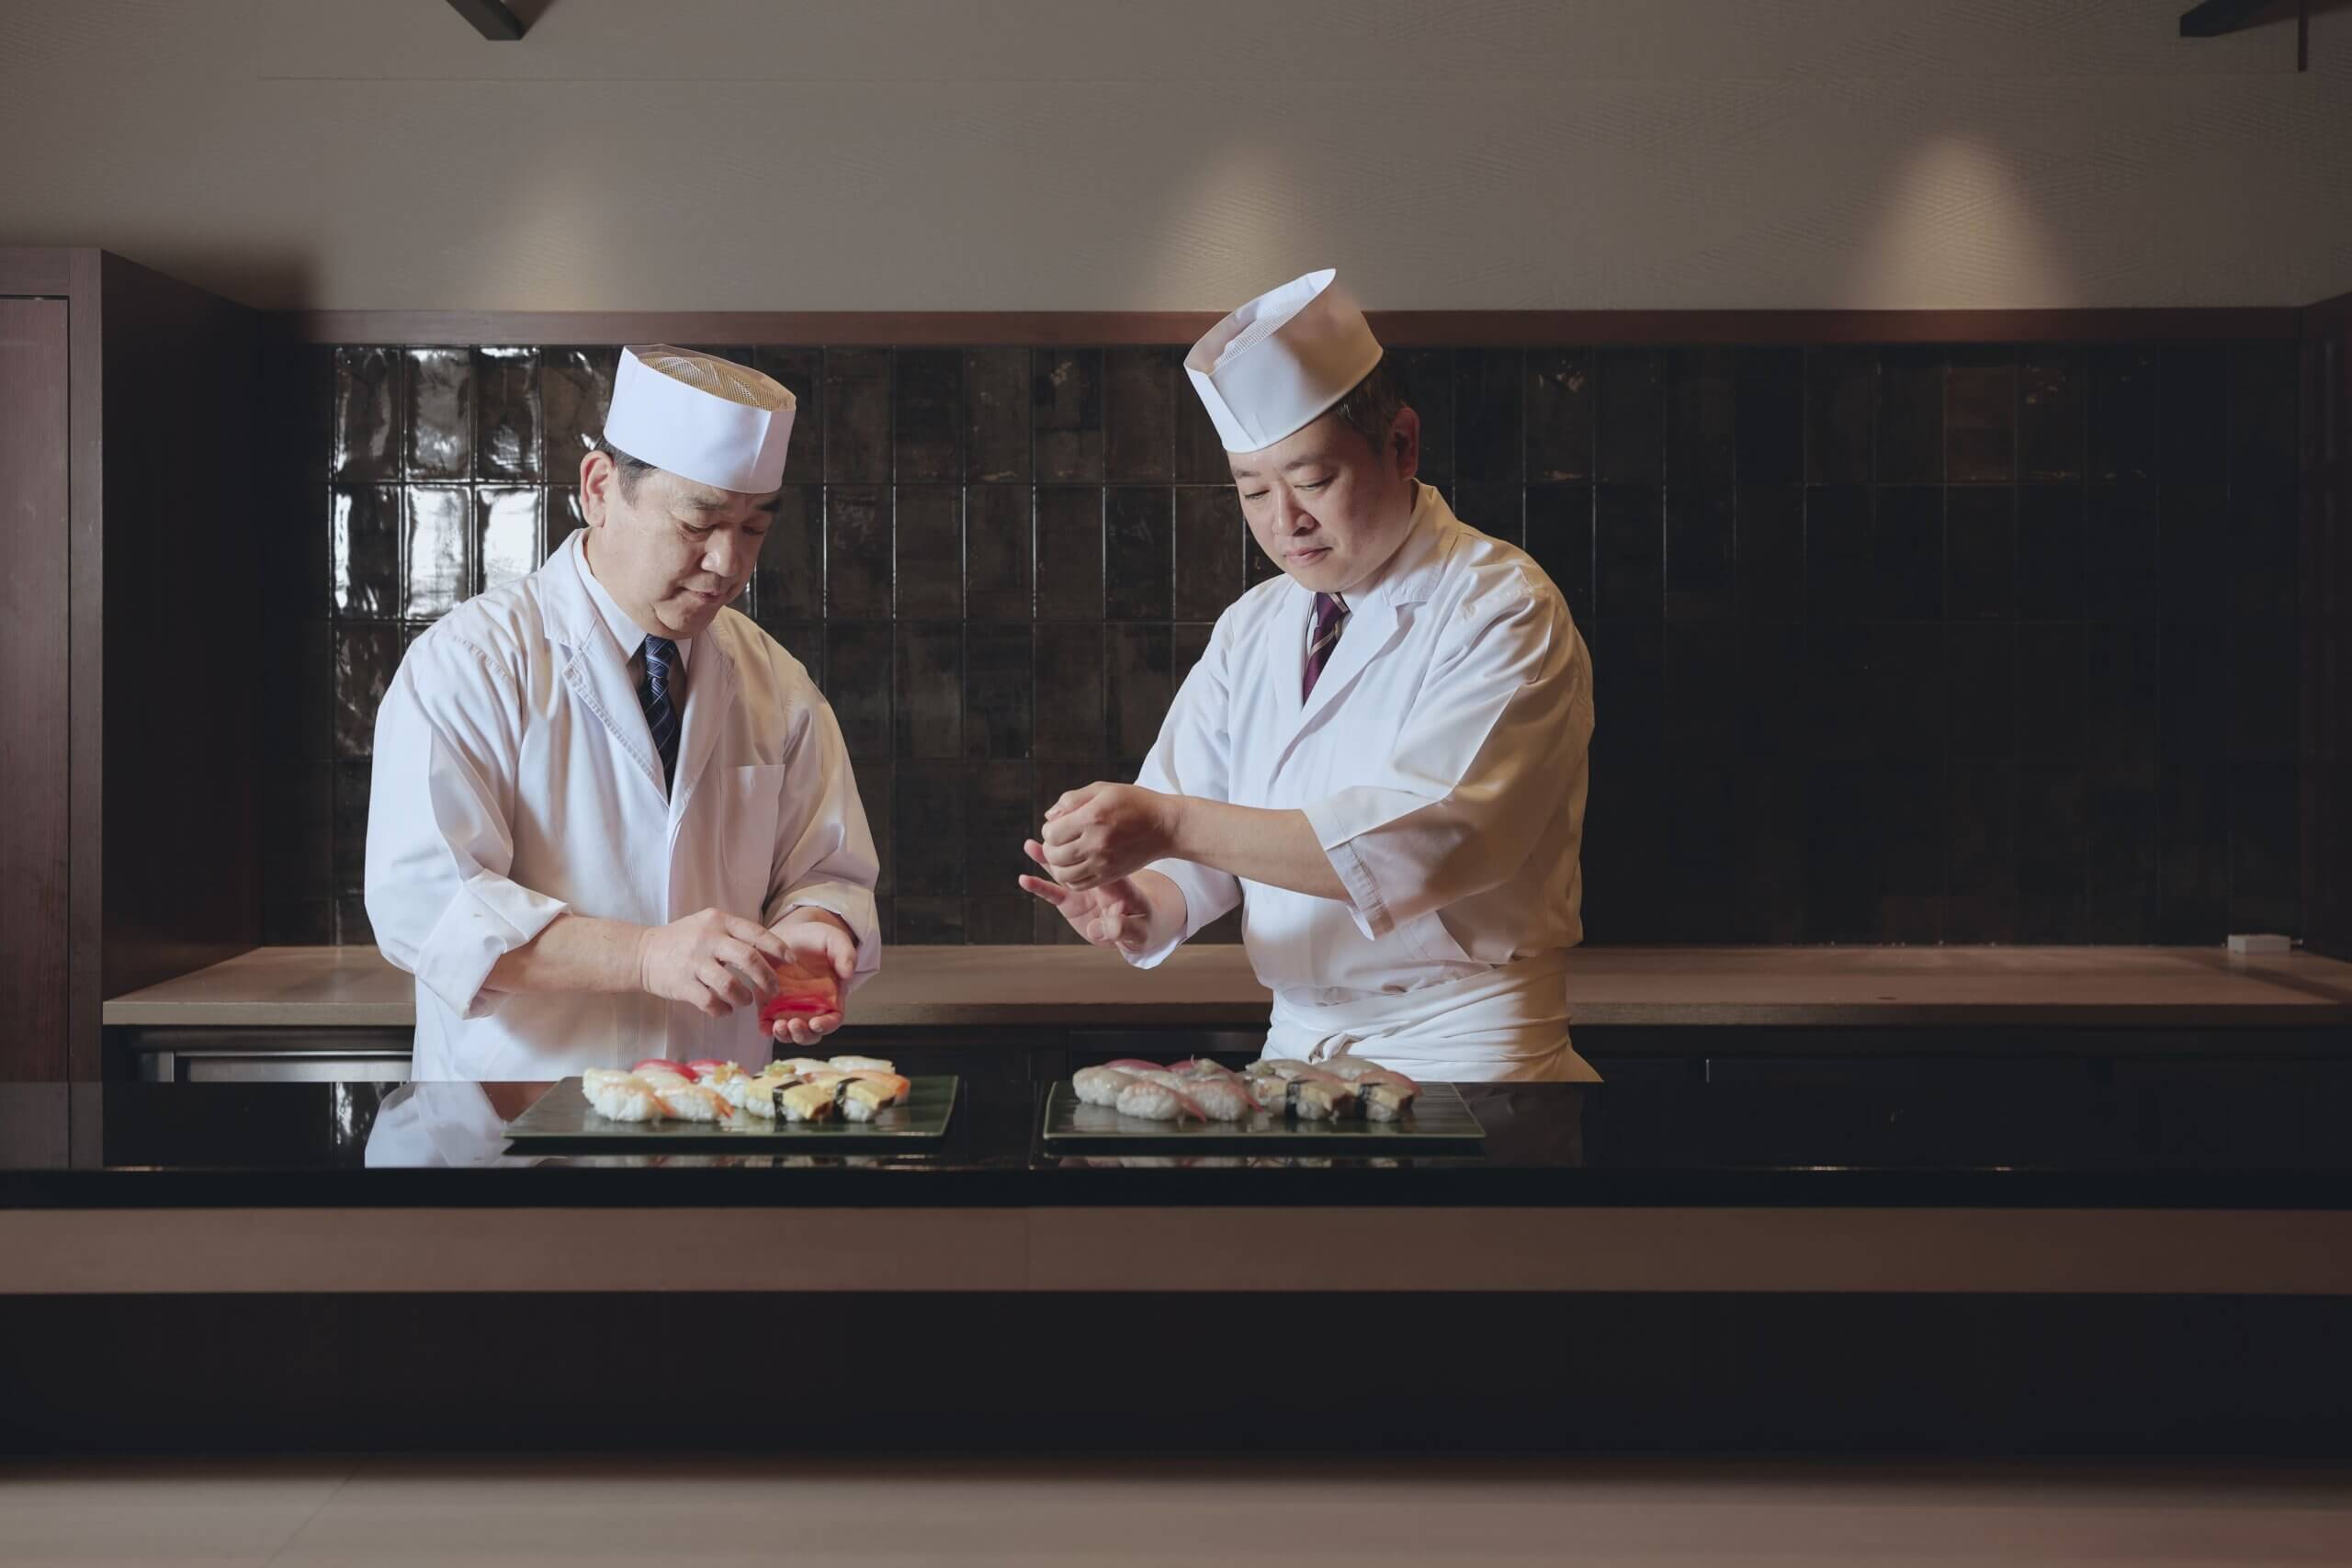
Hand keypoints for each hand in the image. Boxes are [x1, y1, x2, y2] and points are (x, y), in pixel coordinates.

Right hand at [636, 909, 791, 1019]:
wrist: (642, 952)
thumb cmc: (684, 940)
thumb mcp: (709, 925)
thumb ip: (737, 935)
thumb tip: (774, 953)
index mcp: (719, 921)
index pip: (756, 933)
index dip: (778, 948)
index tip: (791, 961)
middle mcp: (708, 939)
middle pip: (749, 959)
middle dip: (767, 978)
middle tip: (774, 990)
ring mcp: (694, 962)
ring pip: (731, 985)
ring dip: (744, 998)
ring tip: (745, 1000)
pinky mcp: (682, 984)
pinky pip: (710, 1002)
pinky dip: (722, 1010)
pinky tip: (724, 1010)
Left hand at [766, 914, 855, 1047]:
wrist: (790, 931)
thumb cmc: (815, 938)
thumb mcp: (834, 940)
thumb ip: (845, 954)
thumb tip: (848, 972)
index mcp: (830, 996)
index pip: (832, 1020)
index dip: (826, 1025)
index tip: (817, 1023)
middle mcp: (810, 1007)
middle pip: (810, 1033)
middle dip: (802, 1034)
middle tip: (794, 1025)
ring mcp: (789, 1007)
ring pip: (790, 1032)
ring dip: (785, 1035)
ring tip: (779, 1026)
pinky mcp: (769, 1003)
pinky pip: (768, 1022)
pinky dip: (766, 1029)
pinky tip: (766, 1026)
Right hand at [1020, 841, 1153, 953]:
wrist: (1136, 928)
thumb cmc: (1143, 925)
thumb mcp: (1139, 929)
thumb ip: (1122, 928)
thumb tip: (1099, 931)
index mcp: (1115, 880)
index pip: (1099, 860)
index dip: (1087, 848)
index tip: (1072, 836)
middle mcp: (1094, 879)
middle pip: (1075, 859)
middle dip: (1061, 847)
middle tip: (1047, 833)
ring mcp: (1080, 889)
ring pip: (1061, 871)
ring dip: (1046, 859)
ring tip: (1030, 846)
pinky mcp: (1070, 903)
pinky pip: (1052, 893)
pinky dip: (1039, 887)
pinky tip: (1025, 880)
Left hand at [1037, 782, 1178, 890]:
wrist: (1165, 826)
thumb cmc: (1134, 803)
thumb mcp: (1103, 790)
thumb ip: (1072, 799)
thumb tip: (1049, 817)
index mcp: (1092, 818)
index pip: (1052, 833)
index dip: (1049, 829)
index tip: (1058, 825)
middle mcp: (1096, 842)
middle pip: (1054, 855)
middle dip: (1050, 847)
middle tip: (1058, 840)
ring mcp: (1103, 862)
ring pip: (1063, 874)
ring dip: (1057, 865)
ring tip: (1065, 854)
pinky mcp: (1110, 875)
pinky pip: (1078, 884)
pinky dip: (1069, 878)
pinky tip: (1075, 866)